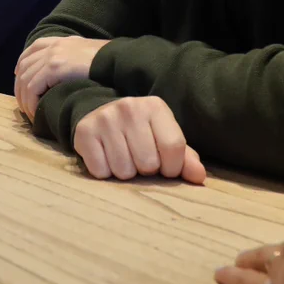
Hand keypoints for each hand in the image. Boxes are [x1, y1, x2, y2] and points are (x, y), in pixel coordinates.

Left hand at [14, 36, 108, 119]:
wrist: (116, 60)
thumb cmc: (108, 62)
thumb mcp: (87, 54)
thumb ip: (73, 58)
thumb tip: (66, 74)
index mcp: (61, 41)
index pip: (32, 49)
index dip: (22, 64)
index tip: (21, 80)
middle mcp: (53, 46)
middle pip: (24, 66)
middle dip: (20, 88)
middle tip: (25, 105)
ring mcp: (52, 56)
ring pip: (25, 79)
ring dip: (25, 99)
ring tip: (32, 114)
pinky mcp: (53, 68)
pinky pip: (32, 88)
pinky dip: (31, 102)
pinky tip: (37, 112)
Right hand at [73, 96, 206, 183]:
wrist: (102, 115)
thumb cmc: (142, 133)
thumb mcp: (164, 138)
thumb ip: (185, 158)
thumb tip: (199, 177)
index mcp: (155, 106)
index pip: (174, 148)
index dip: (172, 167)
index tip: (165, 166)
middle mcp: (130, 107)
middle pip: (148, 163)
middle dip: (146, 170)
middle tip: (139, 159)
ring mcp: (106, 118)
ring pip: (124, 171)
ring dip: (125, 173)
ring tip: (123, 157)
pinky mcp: (85, 131)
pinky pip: (101, 171)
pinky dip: (104, 172)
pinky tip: (105, 157)